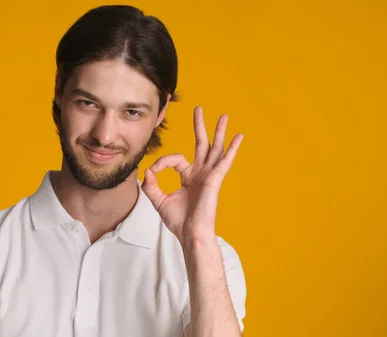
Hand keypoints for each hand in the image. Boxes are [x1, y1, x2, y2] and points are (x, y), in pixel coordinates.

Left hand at [141, 106, 243, 243]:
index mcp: (188, 177)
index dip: (162, 162)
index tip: (153, 171)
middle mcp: (200, 173)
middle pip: (201, 144)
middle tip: (198, 109)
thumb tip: (147, 170)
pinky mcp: (215, 180)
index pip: (176, 159)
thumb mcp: (158, 200)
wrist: (190, 234)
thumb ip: (151, 185)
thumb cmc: (179, 221)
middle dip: (199, 126)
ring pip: (214, 148)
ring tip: (223, 116)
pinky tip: (238, 137)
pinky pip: (224, 161)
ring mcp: (209, 176)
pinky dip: (232, 149)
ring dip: (219, 132)